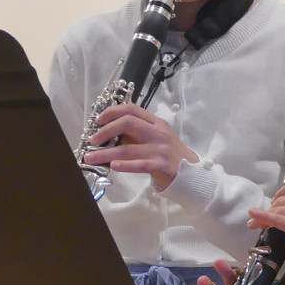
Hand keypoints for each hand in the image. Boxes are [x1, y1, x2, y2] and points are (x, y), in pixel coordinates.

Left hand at [82, 103, 199, 190]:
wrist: (193, 175)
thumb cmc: (171, 156)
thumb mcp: (157, 139)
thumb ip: (138, 134)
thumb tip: (110, 132)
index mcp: (156, 123)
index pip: (132, 109)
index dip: (112, 112)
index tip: (98, 120)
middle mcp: (158, 133)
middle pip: (128, 123)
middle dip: (106, 130)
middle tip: (93, 139)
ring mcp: (160, 149)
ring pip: (127, 148)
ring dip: (105, 153)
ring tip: (90, 157)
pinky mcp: (161, 166)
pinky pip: (139, 164)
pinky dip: (125, 165)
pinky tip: (113, 166)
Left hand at [247, 180, 284, 273]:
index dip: (281, 193)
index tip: (276, 201)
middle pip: (282, 200)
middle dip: (271, 208)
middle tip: (266, 219)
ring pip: (277, 210)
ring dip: (264, 216)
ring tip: (255, 224)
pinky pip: (274, 219)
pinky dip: (261, 216)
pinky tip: (252, 216)